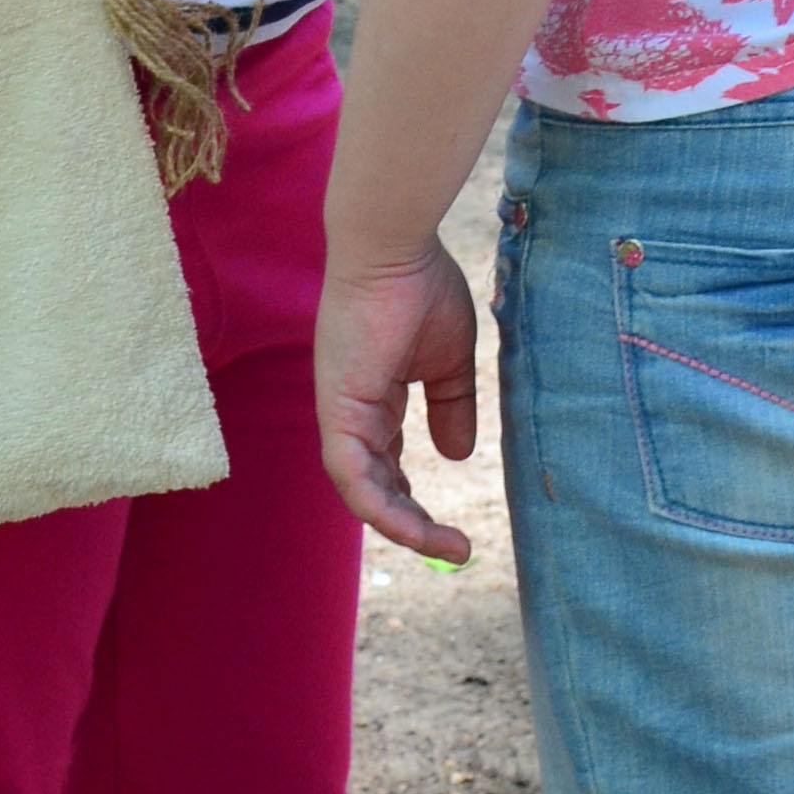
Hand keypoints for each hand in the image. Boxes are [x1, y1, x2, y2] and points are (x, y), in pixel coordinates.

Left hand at [316, 241, 478, 563]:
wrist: (394, 246)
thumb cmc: (420, 285)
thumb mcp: (449, 358)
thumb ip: (452, 406)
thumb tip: (456, 456)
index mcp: (375, 395)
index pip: (387, 463)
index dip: (414, 499)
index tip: (452, 527)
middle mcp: (353, 410)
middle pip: (375, 486)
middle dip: (412, 522)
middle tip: (452, 547)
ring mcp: (341, 413)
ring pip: (363, 492)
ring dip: (402, 526)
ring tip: (445, 547)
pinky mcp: (337, 413)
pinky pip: (352, 478)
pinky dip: (382, 509)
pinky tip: (416, 528)